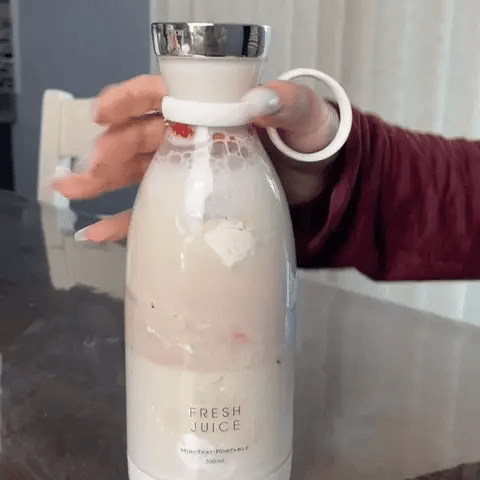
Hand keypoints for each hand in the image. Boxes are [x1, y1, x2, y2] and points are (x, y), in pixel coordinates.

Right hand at [53, 75, 338, 242]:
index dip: (126, 100)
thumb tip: (259, 100)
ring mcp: (187, 170)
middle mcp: (190, 135)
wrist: (318, 179)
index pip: (159, 94)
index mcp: (207, 106)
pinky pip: (152, 210)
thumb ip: (285, 103)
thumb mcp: (302, 115)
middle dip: (107, 152)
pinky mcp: (191, 201)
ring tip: (69, 194)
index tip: (102, 113)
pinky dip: (124, 222)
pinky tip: (99, 232)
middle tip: (88, 172)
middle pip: (137, 137)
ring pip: (135, 173)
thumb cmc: (307, 139)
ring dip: (101, 184)